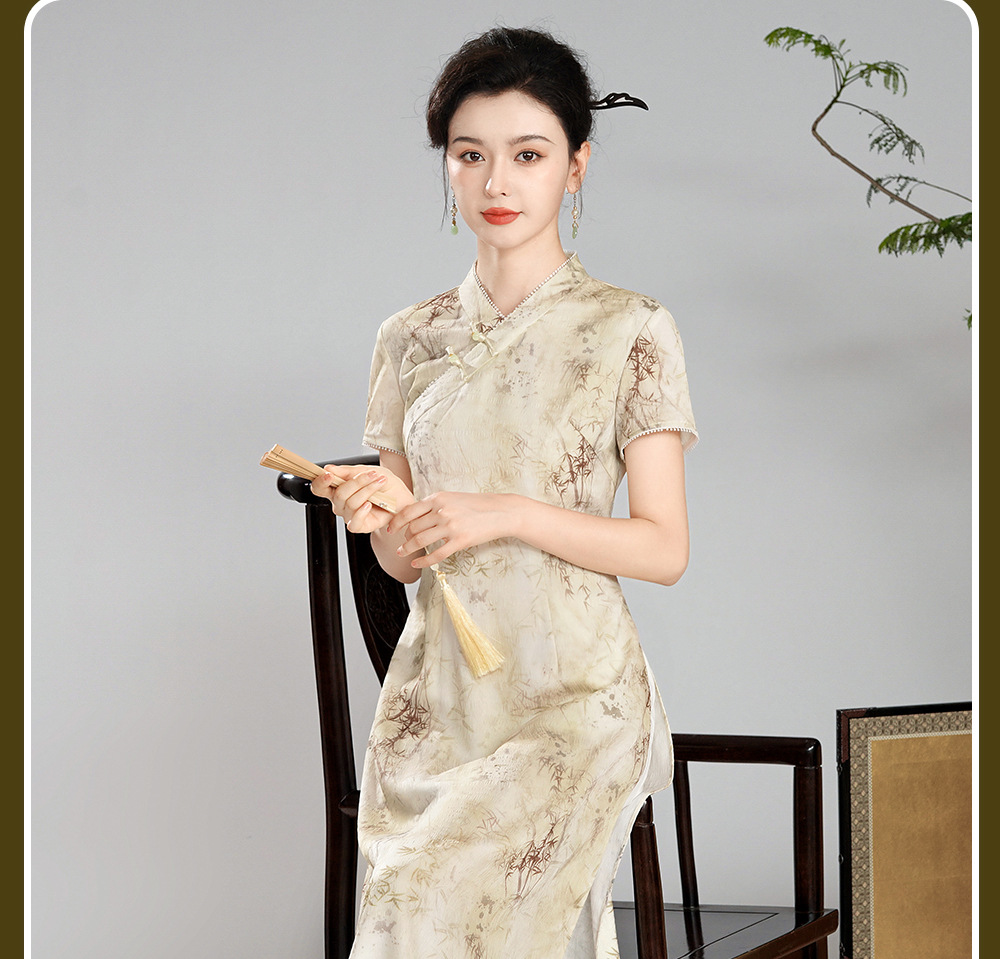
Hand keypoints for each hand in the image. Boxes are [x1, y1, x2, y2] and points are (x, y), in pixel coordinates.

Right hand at [310, 464, 414, 533]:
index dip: (320, 482)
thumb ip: (347, 471)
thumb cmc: (384, 484)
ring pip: (350, 503)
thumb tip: (328, 468)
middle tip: (373, 475)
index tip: (329, 474)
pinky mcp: (360, 525)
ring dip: (367, 491)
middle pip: (339, 494)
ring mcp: (349, 515)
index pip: (319, 488)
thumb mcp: (367, 470)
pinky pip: (353, 523)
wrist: (402, 498)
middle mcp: (341, 503)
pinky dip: (361, 512)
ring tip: (380, 483)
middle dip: (358, 482)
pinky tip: (370, 505)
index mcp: (338, 488)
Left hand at [387, 491, 519, 567]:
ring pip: (420, 540)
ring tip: (402, 553)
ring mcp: (450, 526)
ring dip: (408, 549)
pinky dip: (423, 561)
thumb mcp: (453, 498)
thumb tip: (416, 517)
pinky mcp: (460, 541)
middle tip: (401, 544)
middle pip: (413, 527)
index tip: (390, 529)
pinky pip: (436, 554)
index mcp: (438, 498)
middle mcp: (442, 511)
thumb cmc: (478, 504)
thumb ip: (435, 505)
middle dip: (404, 537)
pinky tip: (417, 563)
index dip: (396, 522)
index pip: (409, 511)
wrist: (502, 511)